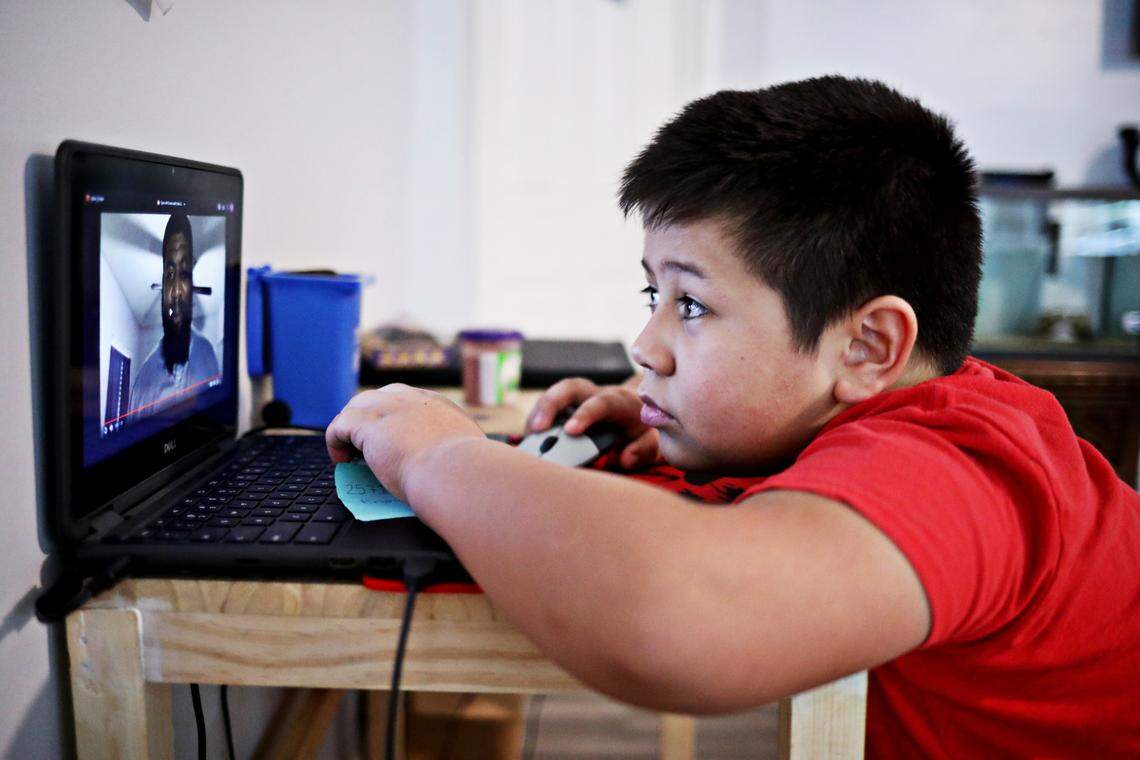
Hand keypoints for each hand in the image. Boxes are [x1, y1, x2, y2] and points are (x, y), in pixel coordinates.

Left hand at [325, 384, 484, 501]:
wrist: (453, 470)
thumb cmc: (463, 469)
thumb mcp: (466, 450)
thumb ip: (456, 448)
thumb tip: (456, 460)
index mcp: (437, 405)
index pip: (406, 402)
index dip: (393, 421)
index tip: (391, 442)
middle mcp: (411, 398)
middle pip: (378, 398)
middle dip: (369, 419)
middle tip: (365, 447)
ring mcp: (386, 407)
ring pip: (355, 408)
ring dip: (349, 429)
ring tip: (349, 453)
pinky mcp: (366, 423)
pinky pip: (339, 426)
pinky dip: (336, 442)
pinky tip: (342, 460)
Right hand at [524, 377, 660, 469]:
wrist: (639, 409)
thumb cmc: (643, 429)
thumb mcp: (653, 440)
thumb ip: (644, 449)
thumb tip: (624, 459)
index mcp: (620, 401)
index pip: (602, 402)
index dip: (585, 414)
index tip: (571, 431)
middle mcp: (596, 393)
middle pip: (570, 388)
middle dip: (551, 405)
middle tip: (536, 428)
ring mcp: (577, 398)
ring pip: (554, 395)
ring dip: (537, 414)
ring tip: (527, 438)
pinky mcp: (565, 406)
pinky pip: (546, 408)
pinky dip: (535, 422)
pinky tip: (529, 441)